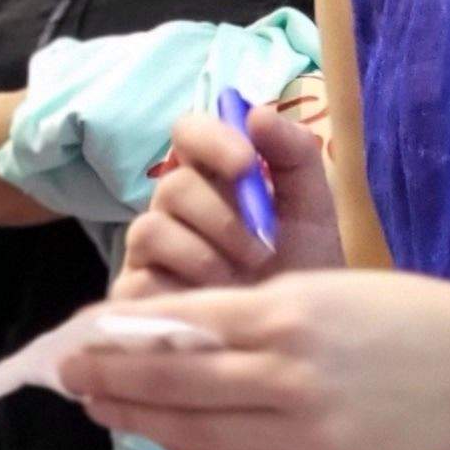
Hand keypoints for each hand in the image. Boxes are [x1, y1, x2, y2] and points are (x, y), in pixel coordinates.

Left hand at [61, 271, 449, 449]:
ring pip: (194, 429)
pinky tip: (162, 435)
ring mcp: (299, 429)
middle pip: (173, 382)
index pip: (178, 326)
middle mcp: (284, 374)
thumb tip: (169, 328)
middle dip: (112, 379)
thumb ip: (247, 311)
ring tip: (103, 407)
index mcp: (286, 315)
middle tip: (70, 375)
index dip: (122, 335)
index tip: (82, 334)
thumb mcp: (322, 287)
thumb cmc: (403, 314)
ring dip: (140, 419)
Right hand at [114, 97, 343, 295]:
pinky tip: (213, 300)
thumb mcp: (313, 207)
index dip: (210, 140)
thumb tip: (256, 112)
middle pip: (172, 184)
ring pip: (149, 228)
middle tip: (264, 248)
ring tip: (240, 280)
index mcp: (212, 176)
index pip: (188, 132)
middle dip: (222, 216)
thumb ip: (294, 155)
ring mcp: (151, 253)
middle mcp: (174, 208)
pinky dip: (180, 285)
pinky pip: (139, 277)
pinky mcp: (136, 296)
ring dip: (202, 253)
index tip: (246, 165)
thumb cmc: (303, 268)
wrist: (303, 337)